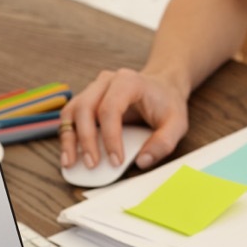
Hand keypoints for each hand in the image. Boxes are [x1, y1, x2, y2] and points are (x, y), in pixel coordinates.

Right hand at [59, 68, 187, 171]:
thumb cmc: (167, 103)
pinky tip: (70, 154)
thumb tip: (142, 162)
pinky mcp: (87, 100)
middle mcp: (106, 82)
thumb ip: (164, 143)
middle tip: (92, 164)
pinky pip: (71, 116)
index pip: (110, 109)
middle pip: (85, 108)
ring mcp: (93, 89)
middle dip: (86, 140)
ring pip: (72, 111)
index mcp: (128, 82)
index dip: (110, 137)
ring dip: (69, 138)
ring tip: (70, 162)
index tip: (116, 161)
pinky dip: (68, 135)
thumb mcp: (177, 123)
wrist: (163, 87)